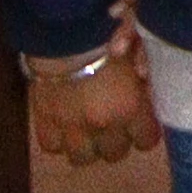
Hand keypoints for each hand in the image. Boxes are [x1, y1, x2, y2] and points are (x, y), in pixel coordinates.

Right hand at [27, 38, 159, 165]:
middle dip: (117, 142)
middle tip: (114, 127)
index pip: (146, 140)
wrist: (62, 34)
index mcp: (130, 108)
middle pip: (115, 154)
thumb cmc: (107, 37)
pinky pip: (52, 147)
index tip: (141, 124)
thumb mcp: (138, 54)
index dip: (145, 133)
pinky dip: (58, 141)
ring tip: (88, 133)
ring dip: (87, 147)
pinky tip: (63, 127)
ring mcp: (71, 128)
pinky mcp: (45, 123)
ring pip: (82, 158)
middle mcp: (102, 124)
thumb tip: (146, 88)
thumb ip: (145, 76)